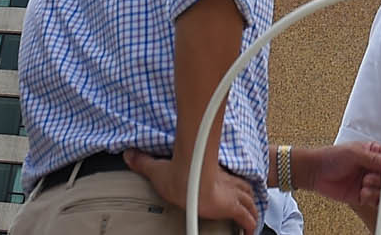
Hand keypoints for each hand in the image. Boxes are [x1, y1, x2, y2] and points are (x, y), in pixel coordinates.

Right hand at [121, 152, 258, 230]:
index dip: (234, 185)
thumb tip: (128, 154)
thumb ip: (144, 162)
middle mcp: (225, 183)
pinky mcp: (232, 207)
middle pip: (244, 189)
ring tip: (250, 222)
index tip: (232, 191)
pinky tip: (250, 232)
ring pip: (249, 202)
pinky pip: (247, 219)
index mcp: (212, 174)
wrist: (188, 177)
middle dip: (247, 198)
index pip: (229, 178)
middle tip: (247, 207)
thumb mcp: (157, 168)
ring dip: (251, 211)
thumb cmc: (177, 173)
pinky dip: (251, 226)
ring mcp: (230, 195)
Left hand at [302, 140, 380, 211]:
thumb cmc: (331, 157)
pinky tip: (363, 193)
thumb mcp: (353, 153)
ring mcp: (369, 182)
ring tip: (364, 184)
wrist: (315, 173)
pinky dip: (372, 198)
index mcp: (374, 153)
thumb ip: (373, 158)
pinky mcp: (363, 195)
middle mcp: (373, 168)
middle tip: (371, 177)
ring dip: (376, 188)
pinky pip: (376, 200)